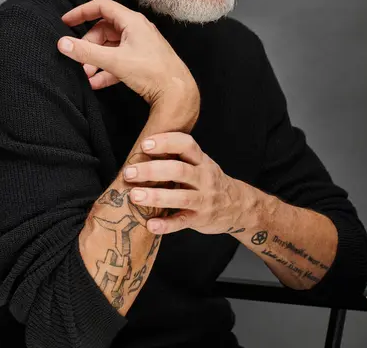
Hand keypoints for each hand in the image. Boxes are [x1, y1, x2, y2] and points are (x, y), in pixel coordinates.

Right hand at [57, 0, 198, 107]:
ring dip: (96, 59)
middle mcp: (137, 30)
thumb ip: (87, 52)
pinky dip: (106, 70)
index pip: (102, 6)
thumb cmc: (152, 72)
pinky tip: (96, 83)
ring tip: (85, 74)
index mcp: (132, 21)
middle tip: (78, 59)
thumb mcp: (115, 61)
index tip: (66, 22)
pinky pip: (119, 61)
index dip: (82, 12)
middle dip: (89, 45)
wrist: (177, 93)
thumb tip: (63, 43)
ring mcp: (140, 45)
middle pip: (104, 29)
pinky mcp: (142, 61)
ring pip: (111, 47)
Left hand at [122, 132, 242, 234]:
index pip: (186, 144)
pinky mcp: (201, 219)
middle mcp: (204, 177)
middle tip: (129, 172)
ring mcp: (204, 199)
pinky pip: (182, 221)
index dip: (166, 142)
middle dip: (152, 170)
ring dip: (156, 196)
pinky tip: (150, 224)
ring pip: (181, 197)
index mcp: (201, 160)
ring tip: (134, 196)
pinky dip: (166, 224)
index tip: (145, 144)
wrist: (237, 206)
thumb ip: (178, 158)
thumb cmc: (208, 181)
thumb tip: (142, 151)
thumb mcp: (200, 165)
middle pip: (179, 170)